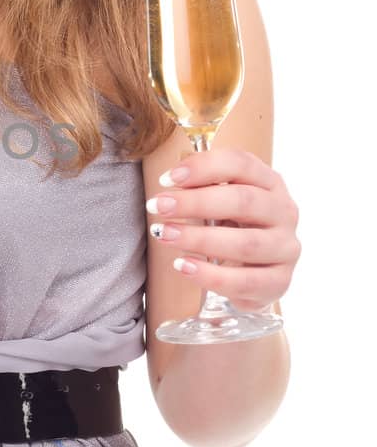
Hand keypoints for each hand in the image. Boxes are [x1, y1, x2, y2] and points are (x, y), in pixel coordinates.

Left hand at [146, 146, 300, 312]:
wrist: (253, 274)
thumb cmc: (231, 228)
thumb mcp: (219, 202)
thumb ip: (202, 188)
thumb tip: (170, 183)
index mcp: (270, 182)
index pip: (242, 164)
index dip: (204, 167)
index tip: (166, 179)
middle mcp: (284, 212)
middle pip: (244, 201)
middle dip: (196, 203)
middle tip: (159, 207)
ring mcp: (286, 248)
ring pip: (245, 244)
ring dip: (199, 239)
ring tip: (164, 235)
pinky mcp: (279, 282)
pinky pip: (244, 281)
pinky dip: (209, 275)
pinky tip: (183, 266)